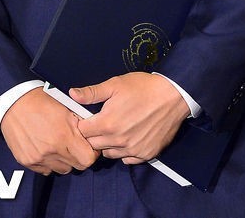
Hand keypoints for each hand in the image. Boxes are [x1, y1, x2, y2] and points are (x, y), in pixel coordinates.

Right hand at [0, 87, 98, 174]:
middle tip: (74, 145)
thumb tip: (92, 136)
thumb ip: (80, 125)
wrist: (14, 102)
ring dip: (64, 160)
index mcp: (63, 135)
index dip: (91, 153)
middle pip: (76, 167)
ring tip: (59, 145)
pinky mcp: (27, 161)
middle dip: (79, 157)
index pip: (88, 159)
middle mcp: (51, 150)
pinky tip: (46, 148)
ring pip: (62, 169)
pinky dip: (49, 162)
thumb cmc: (41, 101)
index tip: (89, 147)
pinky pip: (46, 170)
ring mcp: (38, 158)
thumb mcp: (66, 107)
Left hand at [70, 72, 189, 163]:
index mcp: (107, 123)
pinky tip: (128, 136)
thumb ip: (92, 92)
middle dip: (94, 134)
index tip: (88, 116)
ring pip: (109, 154)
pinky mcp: (146, 154)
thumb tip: (72, 94)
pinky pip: (127, 159)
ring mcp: (133, 150)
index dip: (83, 123)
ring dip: (108, 144)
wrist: (172, 95)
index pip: (82, 132)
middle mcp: (118, 141)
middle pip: (94, 145)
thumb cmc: (143, 87)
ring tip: (116, 128)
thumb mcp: (115, 84)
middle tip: (102, 121)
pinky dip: (124, 151)